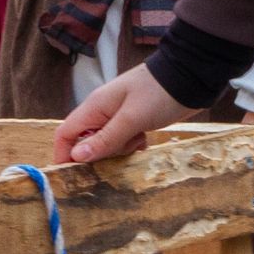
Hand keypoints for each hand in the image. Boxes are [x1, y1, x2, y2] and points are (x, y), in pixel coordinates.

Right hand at [56, 62, 182, 167]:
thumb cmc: (158, 94)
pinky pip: (123, 141)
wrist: (189, 78)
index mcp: (94, 107)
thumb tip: (76, 156)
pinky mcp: (133, 121)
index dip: (64, 154)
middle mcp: (101, 112)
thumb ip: (104, 139)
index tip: (72, 175)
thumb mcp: (131, 119)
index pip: (66, 133)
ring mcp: (117, 116)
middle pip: (87, 142)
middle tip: (122, 149)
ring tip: (139, 139)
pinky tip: (145, 140)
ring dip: (120, 149)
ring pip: (107, 144)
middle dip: (100, 153)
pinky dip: (132, 145)